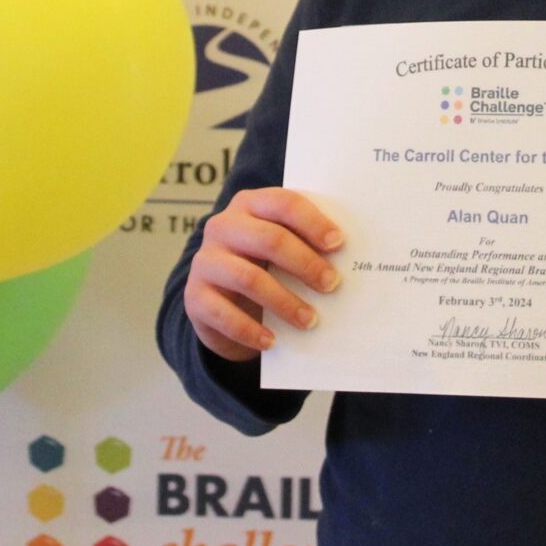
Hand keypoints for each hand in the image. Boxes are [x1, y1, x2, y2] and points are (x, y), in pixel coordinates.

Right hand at [183, 188, 345, 363]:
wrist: (221, 301)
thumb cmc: (264, 266)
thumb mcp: (281, 249)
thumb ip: (305, 243)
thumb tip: (351, 259)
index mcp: (249, 204)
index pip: (283, 203)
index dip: (312, 222)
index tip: (339, 244)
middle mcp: (223, 226)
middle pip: (269, 239)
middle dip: (305, 263)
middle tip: (332, 285)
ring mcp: (205, 261)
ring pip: (249, 278)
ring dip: (285, 302)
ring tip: (310, 320)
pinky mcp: (194, 297)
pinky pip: (223, 314)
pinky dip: (251, 330)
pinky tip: (273, 342)